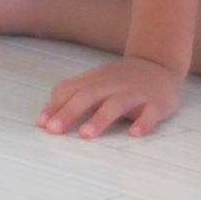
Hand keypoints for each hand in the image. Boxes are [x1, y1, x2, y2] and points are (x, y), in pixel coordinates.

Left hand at [37, 57, 181, 138]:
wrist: (158, 65)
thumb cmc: (119, 80)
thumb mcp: (94, 81)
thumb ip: (72, 93)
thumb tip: (46, 112)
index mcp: (95, 80)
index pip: (71, 91)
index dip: (56, 106)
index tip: (41, 123)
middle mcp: (112, 85)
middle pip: (88, 96)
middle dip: (69, 112)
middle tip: (53, 130)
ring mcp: (135, 93)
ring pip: (116, 104)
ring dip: (100, 119)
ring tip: (85, 134)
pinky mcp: (156, 103)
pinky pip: (150, 113)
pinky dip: (143, 122)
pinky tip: (135, 133)